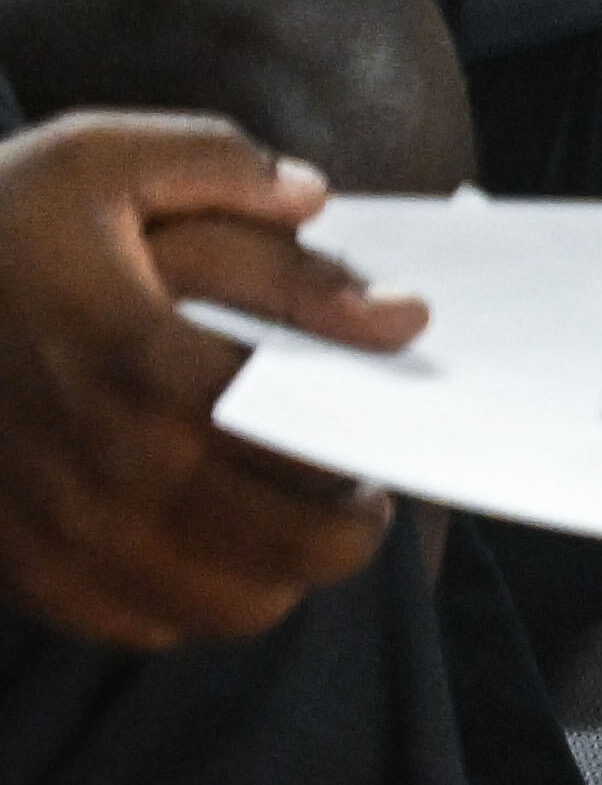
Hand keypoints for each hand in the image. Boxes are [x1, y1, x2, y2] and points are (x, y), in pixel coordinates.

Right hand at [0, 116, 421, 644]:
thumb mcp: (96, 159)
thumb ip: (231, 175)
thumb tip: (333, 216)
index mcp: (148, 366)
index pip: (314, 449)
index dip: (370, 456)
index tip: (382, 439)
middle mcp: (111, 468)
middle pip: (293, 551)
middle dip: (347, 531)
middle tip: (351, 497)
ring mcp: (60, 533)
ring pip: (231, 607)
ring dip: (280, 574)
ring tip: (283, 524)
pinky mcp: (19, 572)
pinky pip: (147, 625)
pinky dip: (194, 601)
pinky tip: (198, 547)